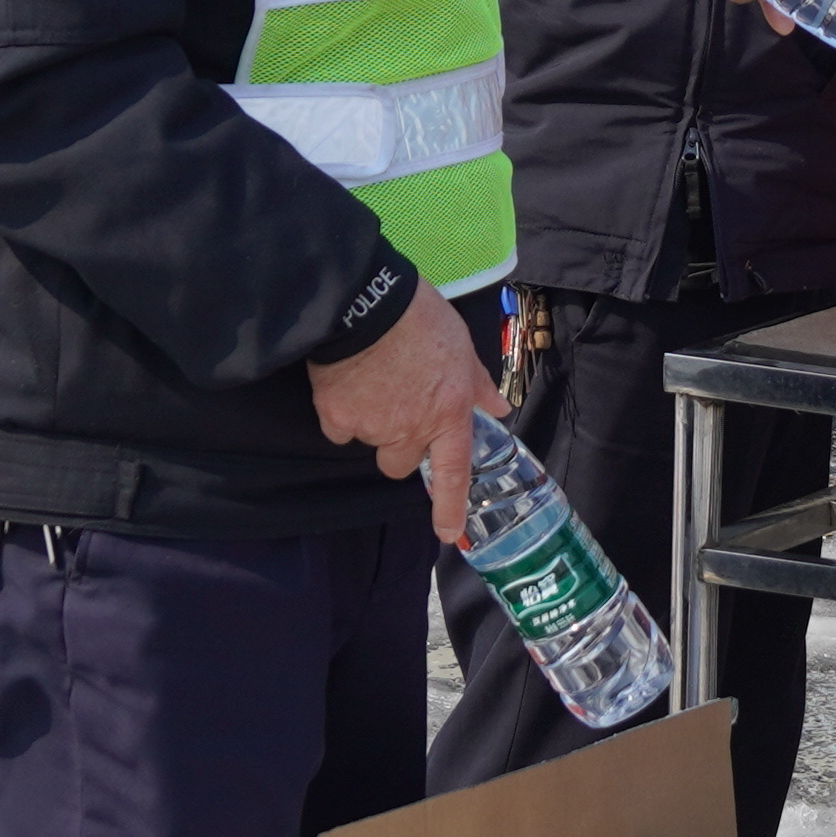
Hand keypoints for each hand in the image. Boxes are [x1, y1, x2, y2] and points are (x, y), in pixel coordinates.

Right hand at [306, 280, 492, 542]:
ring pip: (371, 443)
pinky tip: (346, 381)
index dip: (450, 507)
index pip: (453, 471)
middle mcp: (413, 428)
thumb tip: (498, 407)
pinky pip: (340, 428)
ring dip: (372, 424)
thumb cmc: (419, 317)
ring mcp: (373, 427)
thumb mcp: (461, 344)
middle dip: (400, 445)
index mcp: (448, 412)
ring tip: (372, 381)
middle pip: (402, 463)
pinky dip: (342, 412)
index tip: (449, 535)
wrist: (364, 301)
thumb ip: (476, 383)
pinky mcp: (337, 417)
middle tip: (397, 407)